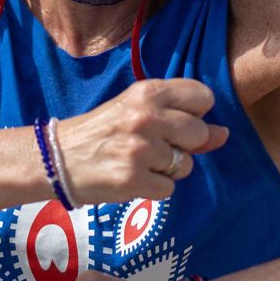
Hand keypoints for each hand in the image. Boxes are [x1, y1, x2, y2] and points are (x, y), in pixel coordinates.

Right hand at [54, 78, 229, 204]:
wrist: (56, 158)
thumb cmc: (103, 132)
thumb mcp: (137, 112)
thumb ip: (182, 119)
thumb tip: (224, 133)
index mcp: (147, 91)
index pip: (202, 96)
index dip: (196, 114)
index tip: (177, 122)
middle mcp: (146, 116)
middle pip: (199, 133)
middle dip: (185, 146)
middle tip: (155, 146)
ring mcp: (140, 149)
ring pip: (185, 165)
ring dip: (167, 169)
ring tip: (137, 162)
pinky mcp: (134, 179)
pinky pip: (169, 188)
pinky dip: (154, 188)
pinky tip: (132, 178)